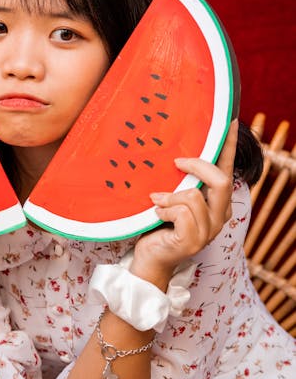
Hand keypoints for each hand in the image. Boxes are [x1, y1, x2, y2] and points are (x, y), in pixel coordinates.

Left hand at [132, 120, 237, 284]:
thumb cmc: (160, 222)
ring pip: (193, 196)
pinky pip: (181, 213)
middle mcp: (219, 216)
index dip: (229, 146)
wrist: (149, 256)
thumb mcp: (172, 195)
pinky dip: (164, 209)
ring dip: (169, 196)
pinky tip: (156, 214)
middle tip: (176, 160)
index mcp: (216, 202)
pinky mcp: (194, 241)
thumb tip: (175, 150)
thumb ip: (181, 179)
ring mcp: (208, 231)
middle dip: (197, 166)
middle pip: (221, 181)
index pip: (227, 170)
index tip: (230, 122)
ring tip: (157, 202)